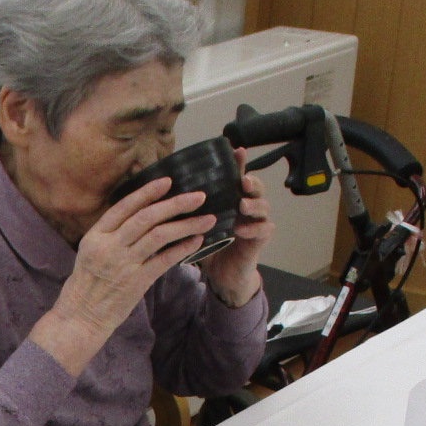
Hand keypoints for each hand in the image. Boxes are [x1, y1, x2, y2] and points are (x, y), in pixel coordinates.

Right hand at [32, 177, 213, 374]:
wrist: (81, 317)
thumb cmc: (86, 285)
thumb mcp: (89, 252)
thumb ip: (111, 234)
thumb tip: (139, 215)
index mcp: (95, 236)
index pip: (124, 206)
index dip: (147, 192)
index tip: (168, 181)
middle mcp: (109, 246)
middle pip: (147, 217)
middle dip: (176, 204)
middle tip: (199, 196)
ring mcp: (123, 264)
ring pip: (160, 235)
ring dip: (187, 224)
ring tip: (207, 218)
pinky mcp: (136, 282)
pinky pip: (165, 260)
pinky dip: (183, 248)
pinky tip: (197, 240)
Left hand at [198, 153, 273, 307]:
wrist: (222, 275)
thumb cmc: (209, 246)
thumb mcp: (195, 224)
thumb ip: (188, 209)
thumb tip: (161, 190)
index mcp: (231, 199)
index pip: (236, 177)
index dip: (238, 163)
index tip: (236, 150)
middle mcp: (246, 207)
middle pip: (256, 187)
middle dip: (251, 181)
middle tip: (242, 180)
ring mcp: (256, 223)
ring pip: (263, 206)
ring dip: (254, 204)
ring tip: (241, 204)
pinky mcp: (259, 241)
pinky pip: (264, 230)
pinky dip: (254, 228)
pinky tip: (242, 229)